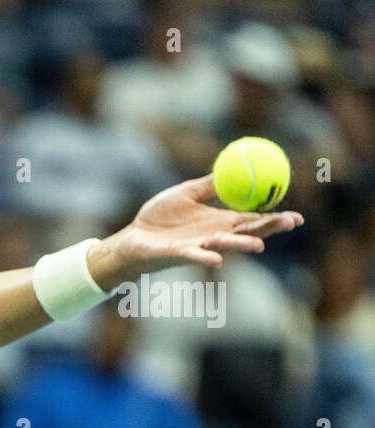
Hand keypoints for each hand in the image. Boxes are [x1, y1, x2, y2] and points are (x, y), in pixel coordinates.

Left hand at [87, 174, 303, 288]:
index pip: (253, 221)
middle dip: (269, 231)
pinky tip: (216, 259)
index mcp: (219, 223)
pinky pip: (193, 257)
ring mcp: (198, 248)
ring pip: (224, 247)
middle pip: (247, 234)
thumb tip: (232, 166)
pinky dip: (204, 258)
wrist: (132, 237)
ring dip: (241, 246)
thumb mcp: (186, 193)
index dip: (275, 220)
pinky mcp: (178, 256)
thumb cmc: (158, 218)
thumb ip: (209, 184)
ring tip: (259, 245)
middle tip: (290, 224)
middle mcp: (214, 237)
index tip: (297, 218)